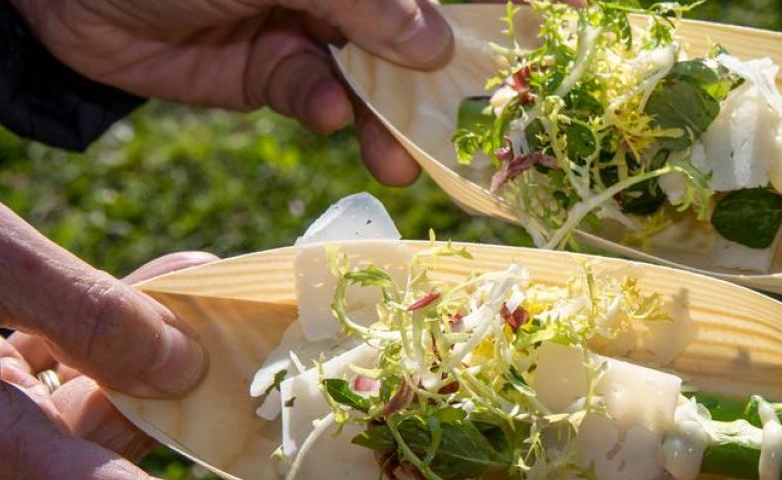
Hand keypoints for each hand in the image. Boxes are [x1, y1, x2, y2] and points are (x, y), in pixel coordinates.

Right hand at [0, 179, 277, 479]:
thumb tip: (187, 367)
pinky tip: (182, 282)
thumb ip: (78, 309)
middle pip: (133, 449)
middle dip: (220, 413)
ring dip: (182, 351)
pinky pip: (82, 372)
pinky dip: (130, 332)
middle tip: (316, 386)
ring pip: (116, 402)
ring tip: (245, 298)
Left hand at [8, 0, 456, 186]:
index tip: (515, 66)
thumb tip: (434, 47)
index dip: (474, 27)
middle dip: (435, 91)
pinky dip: (326, 112)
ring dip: (387, 122)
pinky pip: (315, 98)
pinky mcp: (267, 73)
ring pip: (367, 82)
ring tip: (401, 161)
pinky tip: (326, 116)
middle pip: (407, 42)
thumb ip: (361, 4)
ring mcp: (302, 28)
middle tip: (465, 141)